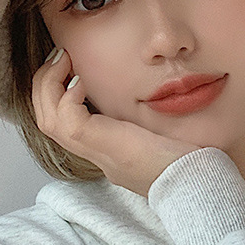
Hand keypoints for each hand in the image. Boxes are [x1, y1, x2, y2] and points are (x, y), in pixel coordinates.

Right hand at [32, 48, 202, 197]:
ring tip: (63, 59)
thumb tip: (157, 91)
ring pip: (51, 122)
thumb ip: (152, 120)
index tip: (69, 69)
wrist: (200, 188)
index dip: (57, 96)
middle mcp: (100, 156)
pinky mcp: (110, 150)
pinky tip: (80, 82)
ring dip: (49, 86)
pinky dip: (68, 98)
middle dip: (45, 86)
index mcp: (110, 153)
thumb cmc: (193, 163)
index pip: (66, 125)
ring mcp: (102, 155)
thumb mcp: (165, 136)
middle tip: (59, 56)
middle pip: (48, 122)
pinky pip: (71, 123)